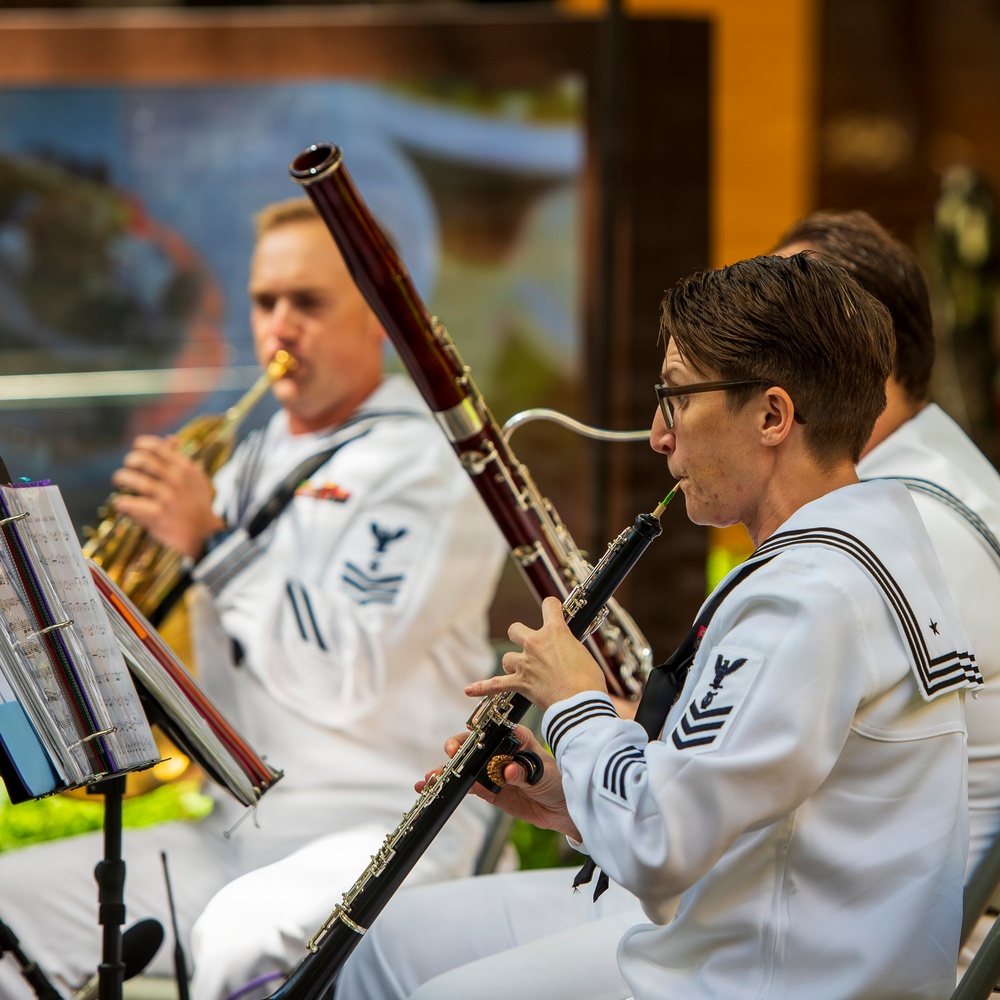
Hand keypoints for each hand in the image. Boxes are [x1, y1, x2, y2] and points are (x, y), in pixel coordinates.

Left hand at [111, 435, 224, 558]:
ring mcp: (167, 497)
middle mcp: (177, 479)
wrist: (205, 534)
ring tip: (119, 481)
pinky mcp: (158, 514)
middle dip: (129, 461)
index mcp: (185, 467)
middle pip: (141, 460)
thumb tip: (170, 438)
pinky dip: (121, 502)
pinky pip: (129, 503)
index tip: (136, 451)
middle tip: (127, 468)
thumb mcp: (196, 478)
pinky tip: (121, 503)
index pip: (156, 447)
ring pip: (133, 479)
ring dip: (121, 478)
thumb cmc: (197, 504)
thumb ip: (181, 458)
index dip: (140, 446)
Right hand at [416, 725, 579, 839]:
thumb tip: (509, 770)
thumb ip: (524, 773)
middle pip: (472, 744)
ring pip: (463, 765)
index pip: (492, 728)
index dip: (479, 727)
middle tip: (450, 755)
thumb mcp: (543, 775)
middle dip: (457, 748)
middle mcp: (499, 750)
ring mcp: (490, 769)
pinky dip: (449, 786)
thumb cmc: (556, 782)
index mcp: (514, 737)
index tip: (469, 730)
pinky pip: (464, 785)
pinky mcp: (486, 788)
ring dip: (445, 770)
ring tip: (430, 778)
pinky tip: (430, 787)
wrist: (561, 808)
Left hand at [464, 596, 608, 711]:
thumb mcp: (584, 655)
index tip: (553, 610)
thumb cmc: (588, 680)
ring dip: (513, 663)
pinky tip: (469, 690)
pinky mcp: (520, 683)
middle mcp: (536, 643)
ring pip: (507, 657)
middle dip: (521, 636)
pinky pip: (495, 684)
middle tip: (532, 646)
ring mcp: (525, 662)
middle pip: (516, 629)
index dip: (552, 607)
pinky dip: (482, 687)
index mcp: (555, 632)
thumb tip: (565, 655)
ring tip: (522, 672)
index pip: (549, 606)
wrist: (580, 703)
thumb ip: (570, 649)